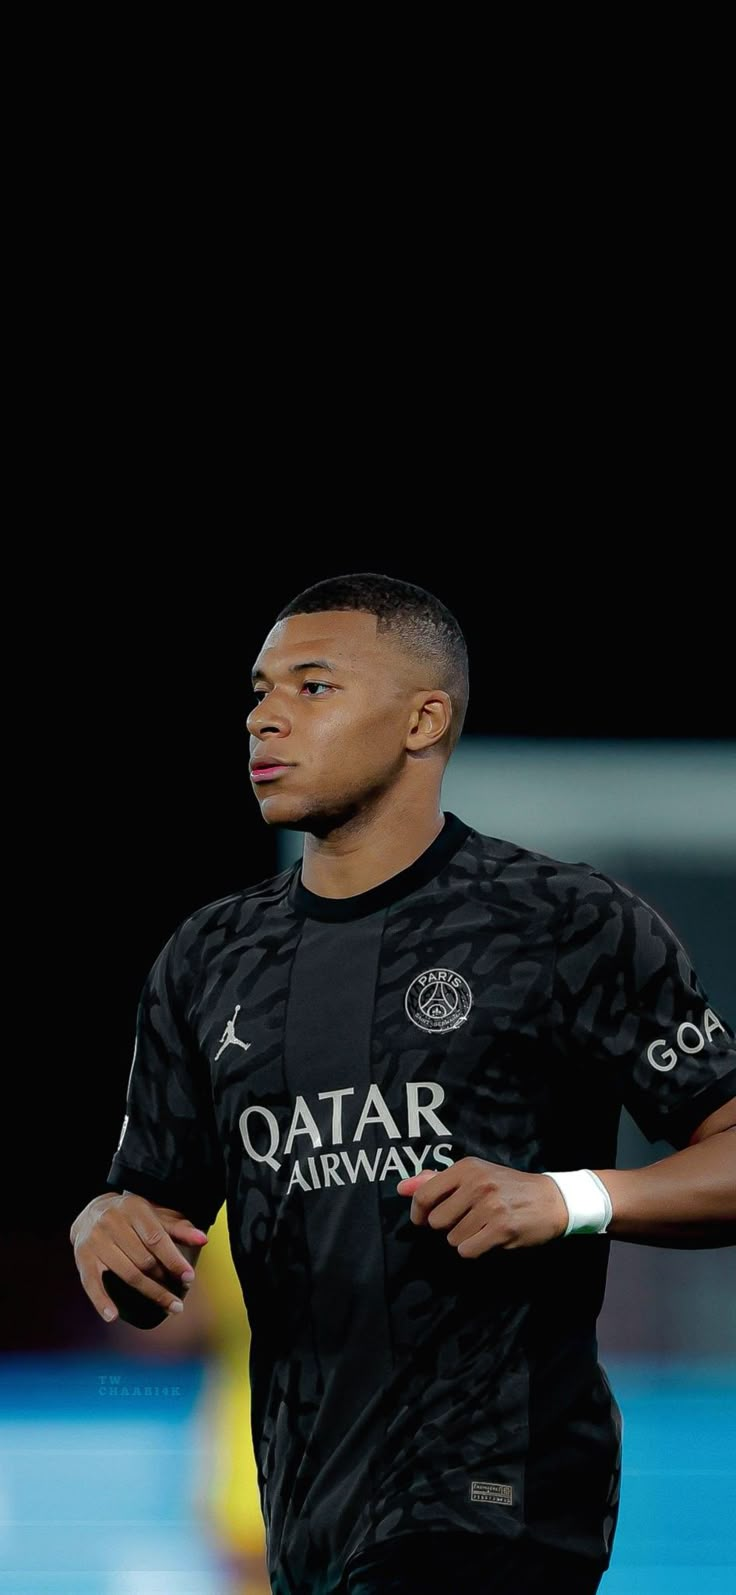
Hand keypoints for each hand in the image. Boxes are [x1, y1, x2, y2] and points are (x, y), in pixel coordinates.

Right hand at [70, 1192, 207, 1322]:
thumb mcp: (155, 1216)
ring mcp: (95, 1240)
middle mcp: (112, 1222)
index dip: (174, 1260)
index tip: (189, 1278)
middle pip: (143, 1260)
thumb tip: (203, 1240)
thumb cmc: (132, 1217)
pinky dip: (102, 1301)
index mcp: (133, 1208)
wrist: (93, 1211)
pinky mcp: (82, 1257)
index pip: (156, 1239)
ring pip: (127, 1273)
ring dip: (149, 1293)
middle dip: (164, 1280)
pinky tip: (113, 1316)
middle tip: (179, 1298)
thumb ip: (179, 1228)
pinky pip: (91, 1283)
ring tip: (168, 1306)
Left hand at [397, 1157, 568, 1257]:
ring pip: (453, 1239)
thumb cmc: (508, 1187)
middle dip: (447, 1227)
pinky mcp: (501, 1229)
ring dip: (465, 1239)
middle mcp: (476, 1184)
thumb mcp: (474, 1175)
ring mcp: (489, 1207)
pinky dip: (475, 1249)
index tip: (423, 1220)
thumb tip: (402, 1188)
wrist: (551, 1199)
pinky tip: (489, 1238)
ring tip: (484, 1226)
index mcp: (466, 1168)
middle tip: (467, 1220)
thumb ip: (436, 1181)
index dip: (418, 1213)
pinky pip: (468, 1250)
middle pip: (436, 1222)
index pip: (424, 1194)